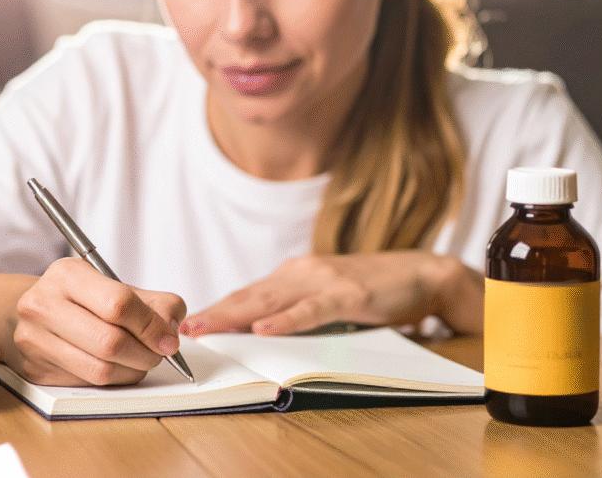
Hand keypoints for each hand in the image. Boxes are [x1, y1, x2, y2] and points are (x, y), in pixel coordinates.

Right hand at [10, 258, 186, 385]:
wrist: (36, 311)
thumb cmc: (80, 298)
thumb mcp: (113, 285)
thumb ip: (152, 301)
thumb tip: (172, 329)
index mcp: (67, 275)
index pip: (119, 304)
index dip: (151, 326)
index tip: (169, 339)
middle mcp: (44, 305)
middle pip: (110, 342)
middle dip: (146, 354)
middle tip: (159, 353)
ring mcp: (34, 340)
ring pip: (100, 370)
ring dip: (133, 371)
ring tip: (141, 360)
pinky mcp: (35, 370)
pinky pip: (88, 384)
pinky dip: (114, 379)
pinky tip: (119, 367)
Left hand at [179, 252, 482, 337]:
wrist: (419, 274)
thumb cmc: (372, 289)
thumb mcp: (326, 299)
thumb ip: (296, 309)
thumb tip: (260, 330)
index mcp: (293, 275)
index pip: (246, 294)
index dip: (216, 309)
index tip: (188, 324)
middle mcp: (301, 273)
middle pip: (248, 296)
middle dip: (213, 313)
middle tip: (182, 328)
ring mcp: (323, 281)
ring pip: (269, 301)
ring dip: (234, 315)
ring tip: (205, 327)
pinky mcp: (346, 294)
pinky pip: (310, 310)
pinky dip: (285, 320)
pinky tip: (263, 329)